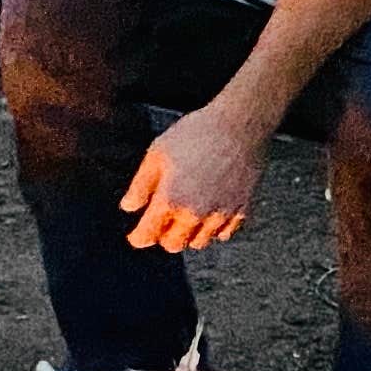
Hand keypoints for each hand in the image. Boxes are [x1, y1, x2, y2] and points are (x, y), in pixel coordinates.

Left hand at [121, 97, 263, 251]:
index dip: (138, 238)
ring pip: (199, 242)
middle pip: (174, 245)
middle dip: (163, 236)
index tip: (135, 236)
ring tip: (185, 216)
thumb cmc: (197, 133)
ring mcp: (220, 214)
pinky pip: (223, 233)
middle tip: (161, 222)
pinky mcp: (241, 210)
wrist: (240, 125)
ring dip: (188, 234)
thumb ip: (140, 185)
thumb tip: (129, 207)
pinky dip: (213, 228)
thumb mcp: (157, 152)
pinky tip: (208, 212)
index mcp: (171, 199)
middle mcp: (195, 213)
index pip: (148, 235)